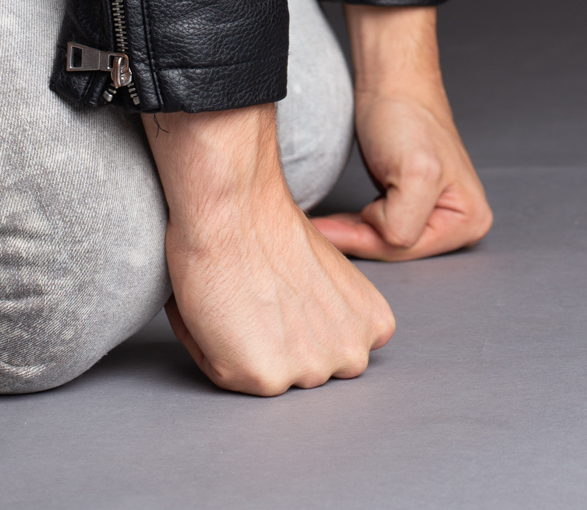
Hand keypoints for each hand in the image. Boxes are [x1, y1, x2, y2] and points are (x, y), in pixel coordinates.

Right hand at [143, 101, 394, 394]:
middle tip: (260, 299)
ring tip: (241, 301)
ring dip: (248, 350)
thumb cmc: (274, 229)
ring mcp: (311, 372)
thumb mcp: (334, 279)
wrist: (238, 209)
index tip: (288, 296)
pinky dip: (213, 349)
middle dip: (282, 344)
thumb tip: (310, 335)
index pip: (336, 352)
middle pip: (304, 370)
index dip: (304, 325)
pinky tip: (220, 309)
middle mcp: (351, 357)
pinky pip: (227, 376)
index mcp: (374, 325)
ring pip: (267, 377)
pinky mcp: (267, 378)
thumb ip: (334, 316)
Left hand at [312, 5, 492, 261]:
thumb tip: (384, 242)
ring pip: (383, 240)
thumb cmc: (406, 116)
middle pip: (396, 248)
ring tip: (325, 224)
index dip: (373, 232)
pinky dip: (354, 225)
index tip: (336, 222)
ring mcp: (436, 212)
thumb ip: (405, 224)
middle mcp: (459, 222)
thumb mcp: (415, 174)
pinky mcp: (413, 201)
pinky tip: (336, 219)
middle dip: (361, 235)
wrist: (391, 81)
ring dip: (353, 231)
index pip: (407, 249)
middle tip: (321, 228)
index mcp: (470, 220)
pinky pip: (379, 227)